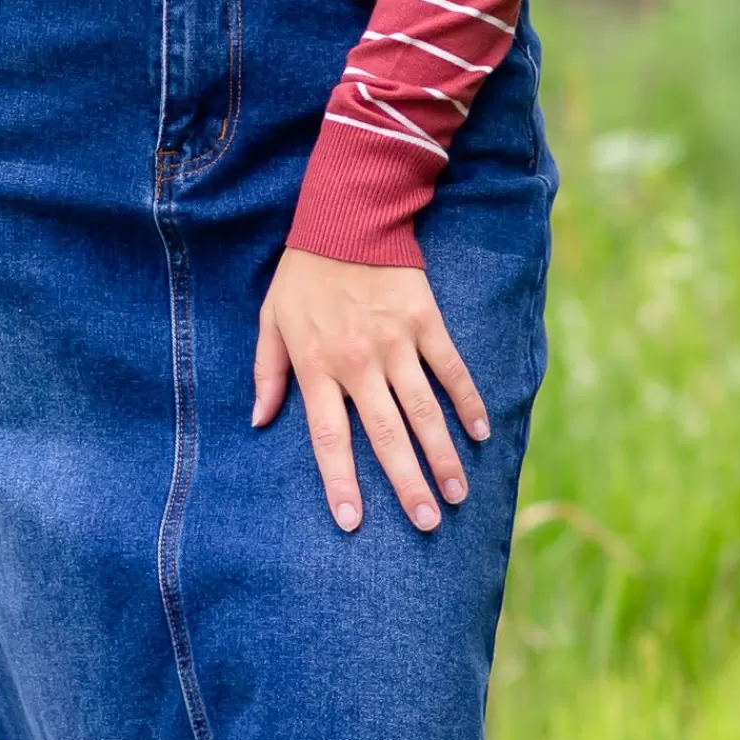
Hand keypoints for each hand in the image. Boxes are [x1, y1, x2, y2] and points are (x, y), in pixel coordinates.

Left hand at [252, 246, 489, 533]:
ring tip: (457, 494)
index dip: (340, 482)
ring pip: (424, 411)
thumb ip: (266, 373)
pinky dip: (467, 402)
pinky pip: (451, 369)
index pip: (330, 438)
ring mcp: (396, 343)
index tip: (352, 521)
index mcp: (318, 366)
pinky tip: (480, 433)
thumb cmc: (303, 274)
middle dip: (407, 484)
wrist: (346, 217)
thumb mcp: (271, 320)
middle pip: (386, 435)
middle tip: (427, 523)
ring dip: (443, 456)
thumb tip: (259, 421)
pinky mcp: (425, 322)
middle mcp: (358, 362)